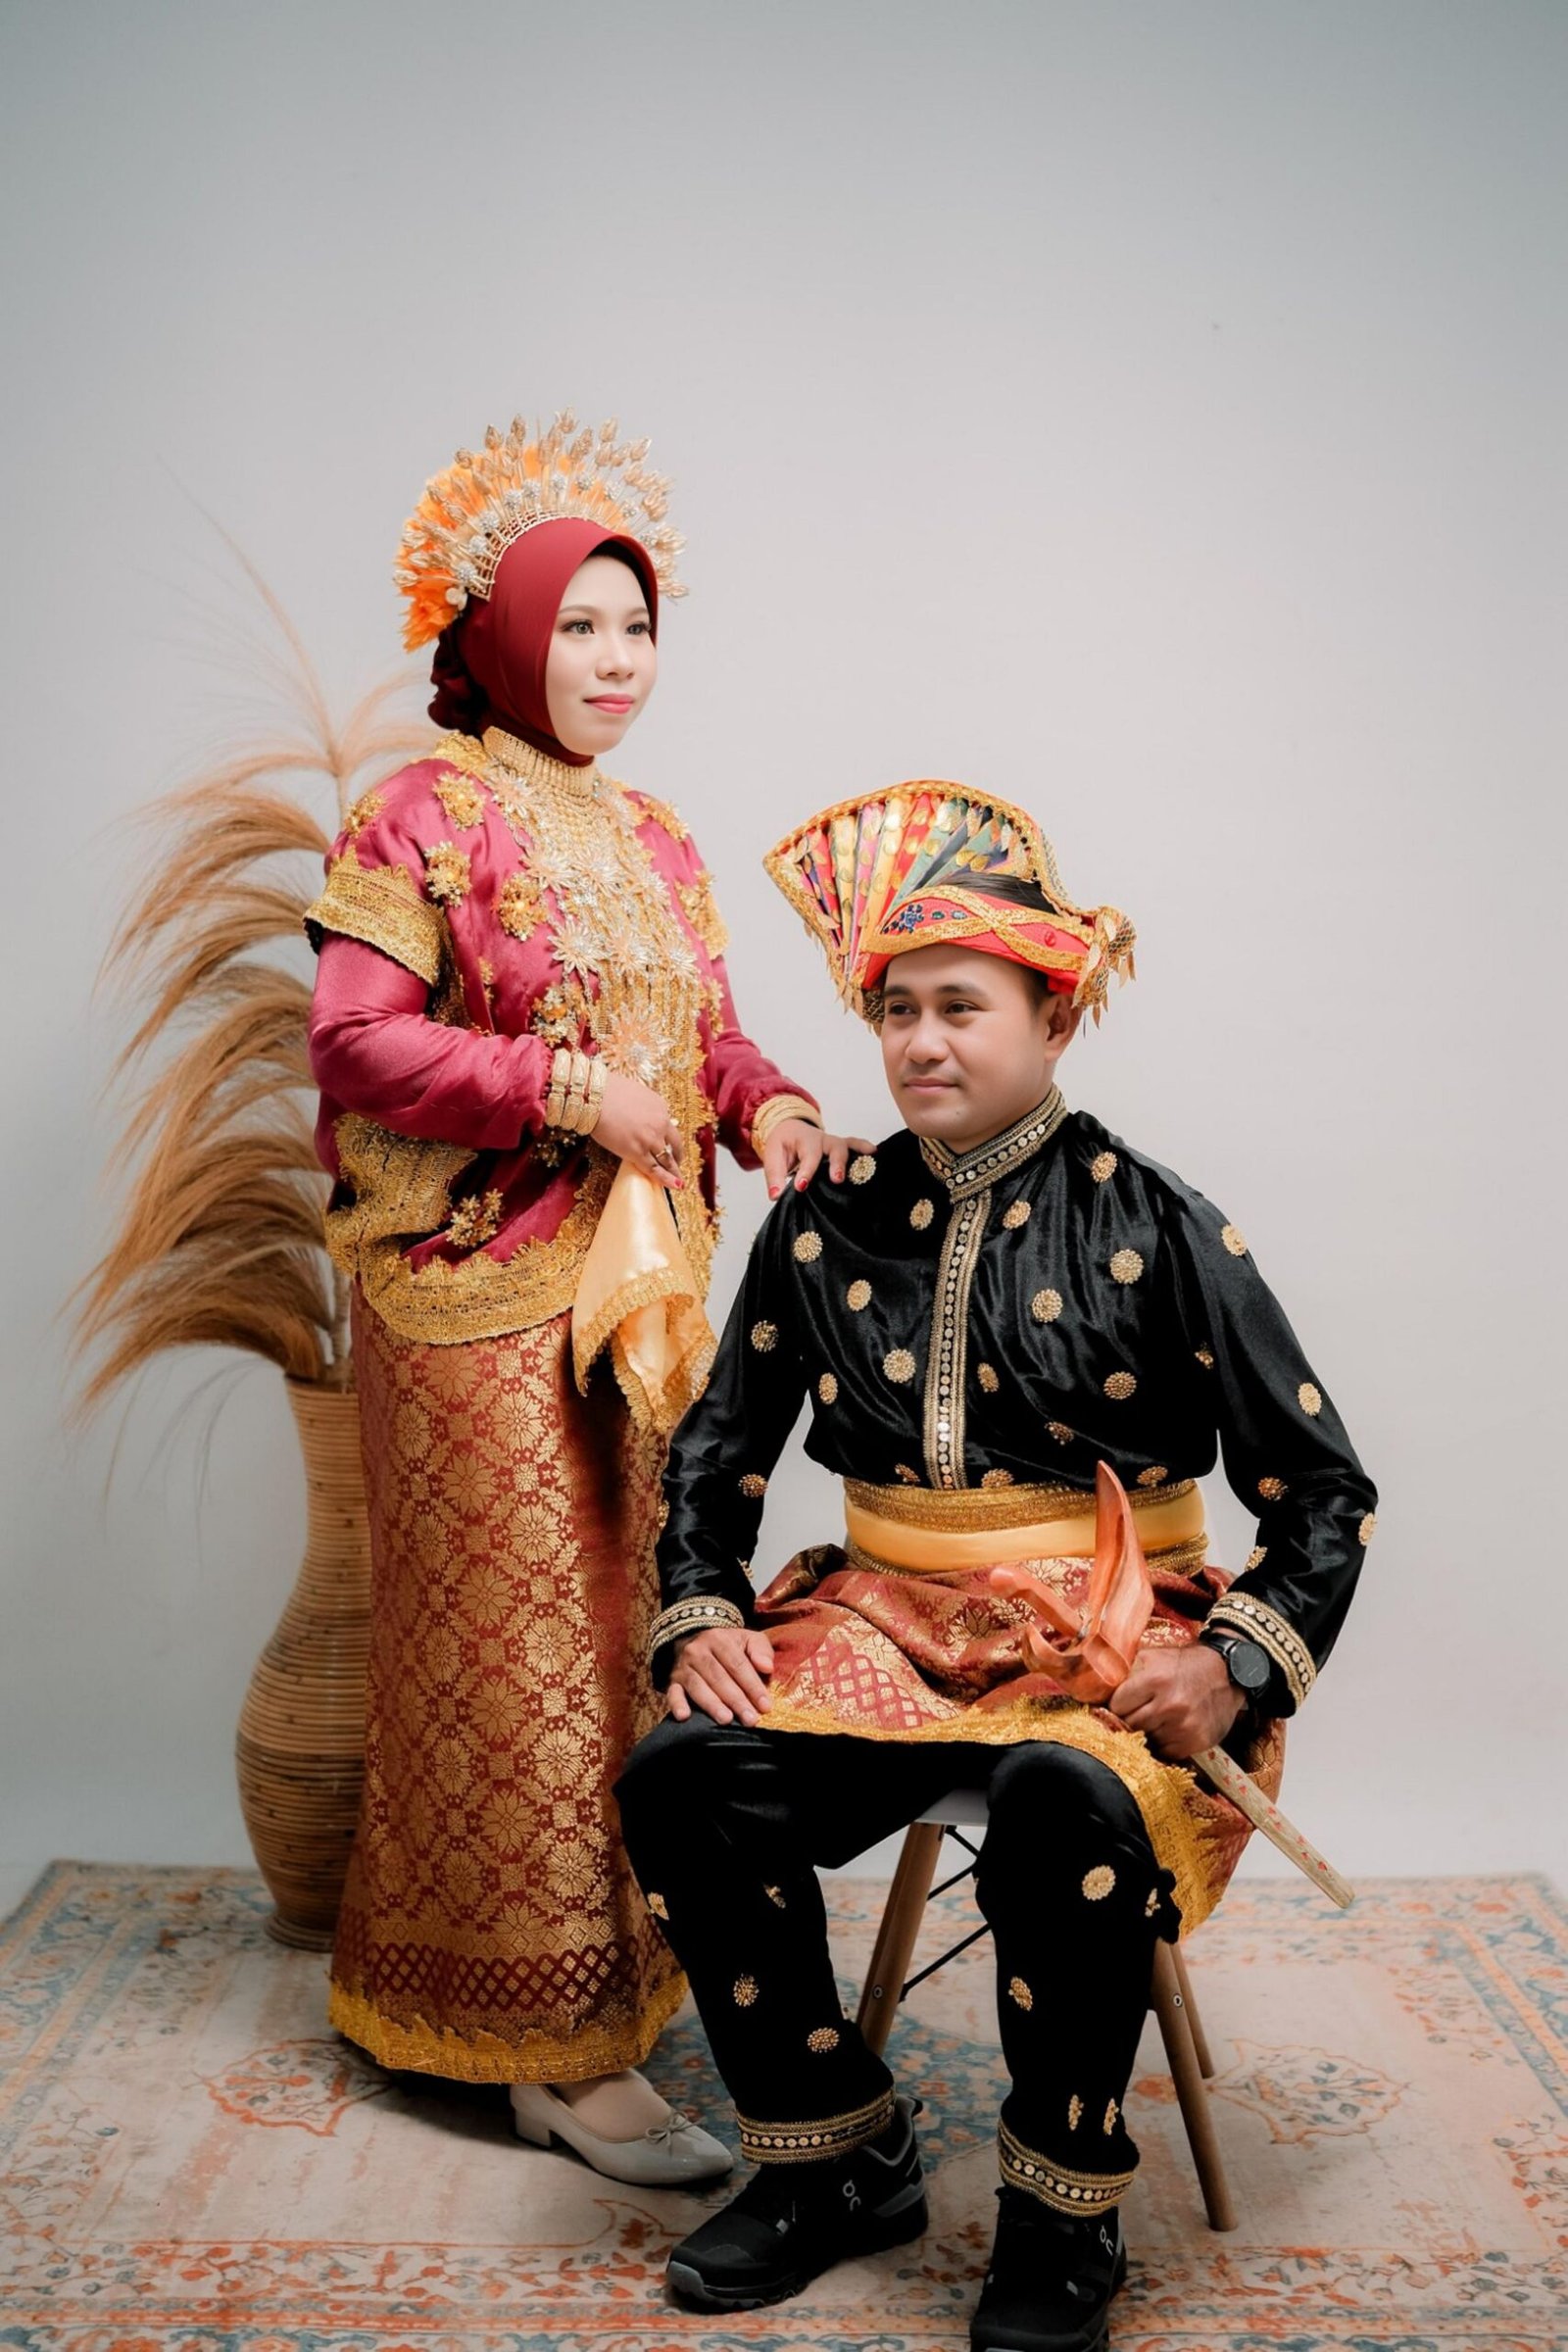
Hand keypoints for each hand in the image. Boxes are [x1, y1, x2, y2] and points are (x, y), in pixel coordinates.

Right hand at [594, 1072, 683, 1188]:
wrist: (595, 1096)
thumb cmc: (607, 1091)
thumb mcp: (636, 1092)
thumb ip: (643, 1106)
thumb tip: (640, 1114)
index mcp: (660, 1107)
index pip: (668, 1127)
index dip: (668, 1138)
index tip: (668, 1144)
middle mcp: (660, 1123)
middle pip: (674, 1144)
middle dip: (676, 1155)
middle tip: (677, 1163)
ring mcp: (650, 1139)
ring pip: (666, 1159)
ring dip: (673, 1170)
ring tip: (677, 1179)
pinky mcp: (637, 1152)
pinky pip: (655, 1170)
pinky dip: (667, 1180)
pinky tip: (676, 1186)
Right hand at [667, 1627, 774, 1726]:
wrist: (694, 1639)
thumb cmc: (729, 1646)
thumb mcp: (748, 1639)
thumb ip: (761, 1650)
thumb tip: (767, 1667)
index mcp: (719, 1639)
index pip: (738, 1665)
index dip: (752, 1686)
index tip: (765, 1705)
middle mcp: (698, 1651)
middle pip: (719, 1678)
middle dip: (736, 1700)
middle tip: (750, 1719)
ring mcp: (683, 1667)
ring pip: (698, 1687)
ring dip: (712, 1705)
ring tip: (726, 1720)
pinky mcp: (672, 1681)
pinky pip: (672, 1693)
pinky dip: (677, 1704)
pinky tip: (684, 1717)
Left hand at [762, 1120, 878, 1199]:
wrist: (789, 1129)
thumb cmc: (783, 1144)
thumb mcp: (773, 1156)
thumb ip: (774, 1176)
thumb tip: (775, 1196)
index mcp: (804, 1140)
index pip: (807, 1156)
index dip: (805, 1172)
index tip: (801, 1187)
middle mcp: (822, 1139)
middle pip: (834, 1148)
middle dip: (836, 1163)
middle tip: (836, 1179)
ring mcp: (833, 1143)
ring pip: (847, 1146)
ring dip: (854, 1157)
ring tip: (862, 1171)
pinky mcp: (841, 1147)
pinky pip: (855, 1145)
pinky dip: (865, 1148)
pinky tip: (875, 1155)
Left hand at [1109, 1646, 1244, 1760]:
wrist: (1227, 1673)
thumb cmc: (1184, 1664)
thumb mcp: (1153, 1656)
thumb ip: (1126, 1670)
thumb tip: (1094, 1686)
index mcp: (1155, 1679)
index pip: (1116, 1705)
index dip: (1116, 1705)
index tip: (1120, 1704)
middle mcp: (1170, 1704)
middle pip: (1130, 1725)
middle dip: (1129, 1719)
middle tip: (1136, 1712)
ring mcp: (1184, 1726)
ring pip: (1147, 1740)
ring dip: (1147, 1732)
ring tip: (1156, 1718)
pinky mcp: (1196, 1741)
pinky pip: (1166, 1752)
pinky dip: (1164, 1743)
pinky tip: (1169, 1729)